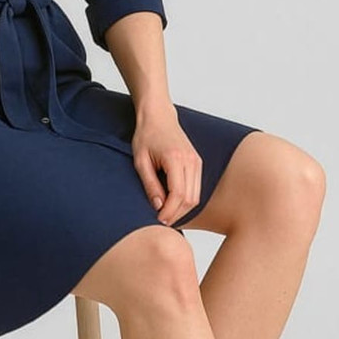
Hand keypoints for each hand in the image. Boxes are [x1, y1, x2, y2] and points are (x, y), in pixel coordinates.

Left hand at [132, 106, 202, 225]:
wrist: (159, 117)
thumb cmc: (146, 136)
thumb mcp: (141, 161)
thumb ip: (149, 184)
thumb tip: (158, 206)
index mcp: (176, 158)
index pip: (178, 194)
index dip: (169, 211)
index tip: (158, 219)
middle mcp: (191, 160)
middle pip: (190, 198)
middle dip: (176, 214)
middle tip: (161, 221)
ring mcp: (196, 161)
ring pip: (196, 196)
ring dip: (182, 209)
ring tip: (166, 214)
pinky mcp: (197, 163)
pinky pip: (196, 188)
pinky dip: (186, 200)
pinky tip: (172, 203)